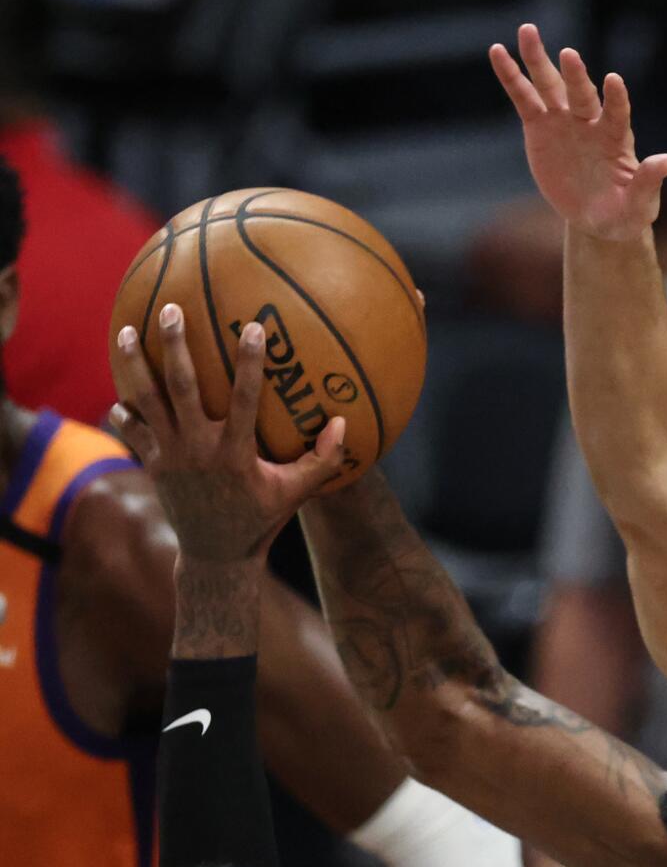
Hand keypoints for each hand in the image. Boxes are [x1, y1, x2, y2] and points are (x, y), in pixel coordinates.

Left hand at [111, 304, 345, 564]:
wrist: (216, 556)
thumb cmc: (261, 520)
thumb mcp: (296, 494)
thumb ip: (323, 461)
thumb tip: (342, 424)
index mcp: (235, 454)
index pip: (244, 399)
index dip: (249, 363)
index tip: (252, 327)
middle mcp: (198, 450)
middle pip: (182, 387)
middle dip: (175, 346)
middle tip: (172, 310)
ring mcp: (170, 456)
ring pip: (147, 400)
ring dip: (135, 364)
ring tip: (126, 330)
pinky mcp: (151, 464)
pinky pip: (131, 428)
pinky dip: (124, 408)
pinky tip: (124, 390)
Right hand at [489, 24, 666, 241]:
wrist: (598, 217)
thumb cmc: (624, 211)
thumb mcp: (639, 204)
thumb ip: (649, 181)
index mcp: (615, 137)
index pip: (617, 112)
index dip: (616, 99)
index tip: (613, 81)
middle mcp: (589, 121)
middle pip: (581, 93)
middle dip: (576, 76)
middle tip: (568, 54)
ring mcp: (563, 121)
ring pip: (550, 86)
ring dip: (538, 59)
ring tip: (527, 31)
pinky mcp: (540, 127)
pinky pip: (524, 99)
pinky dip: (511, 77)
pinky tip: (497, 52)